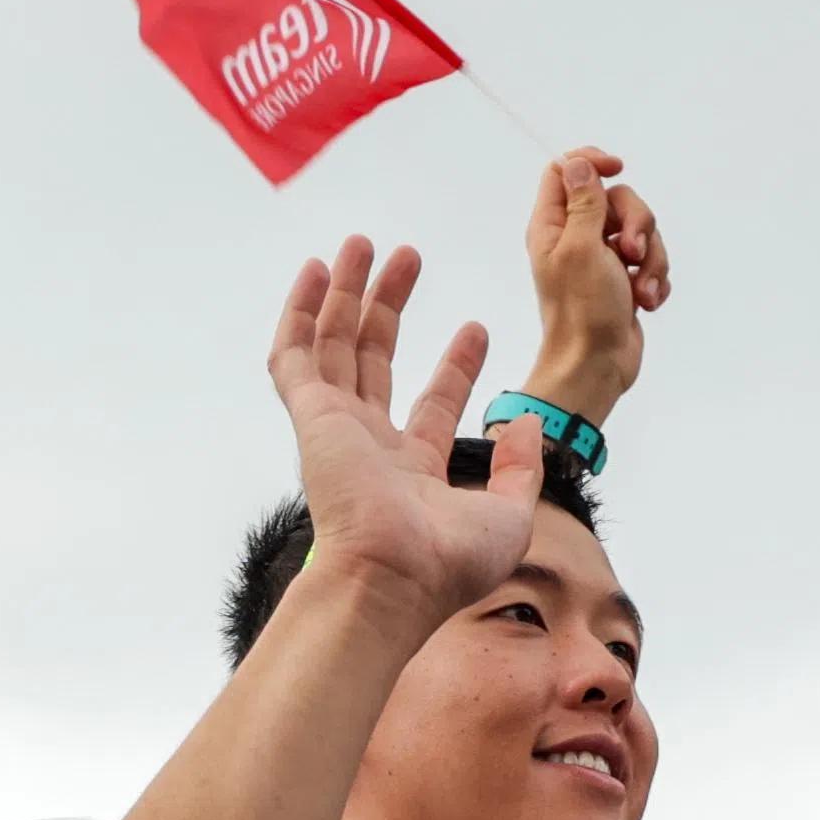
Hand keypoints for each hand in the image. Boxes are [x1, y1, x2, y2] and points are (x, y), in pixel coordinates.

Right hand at [267, 238, 527, 626]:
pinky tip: (315, 272)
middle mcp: (370, 447)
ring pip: (335, 345)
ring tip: (365, 243)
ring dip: (349, 293)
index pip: (432, 404)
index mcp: (413, 472)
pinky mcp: (310, 417)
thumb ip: (520, 468)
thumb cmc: (447, 564)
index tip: (477, 328)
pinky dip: (299, 313)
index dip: (456, 365)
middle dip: (390, 306)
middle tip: (409, 257)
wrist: (394, 577)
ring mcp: (336, 429)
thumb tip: (525, 424)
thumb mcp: (509, 515)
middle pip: (375, 360)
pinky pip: (294, 356)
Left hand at [519, 146, 668, 420]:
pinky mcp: (625, 280)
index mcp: (554, 226)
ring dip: (651, 259)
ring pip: (641, 231)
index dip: (593, 161)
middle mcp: (576, 238)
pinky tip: (646, 301)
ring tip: (641, 289)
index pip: (567, 170)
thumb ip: (583, 202)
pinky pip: (651, 261)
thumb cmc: (583, 311)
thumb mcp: (581, 248)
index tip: (618, 168)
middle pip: (616, 198)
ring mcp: (603, 260)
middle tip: (630, 253)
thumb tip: (577, 163)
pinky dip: (654, 279)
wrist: (598, 366)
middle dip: (636, 222)